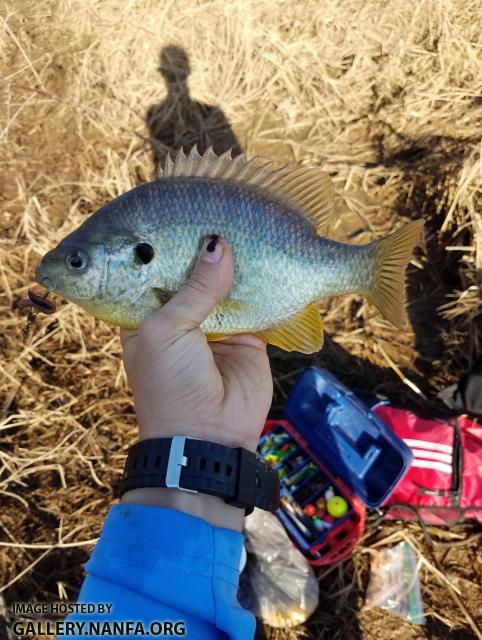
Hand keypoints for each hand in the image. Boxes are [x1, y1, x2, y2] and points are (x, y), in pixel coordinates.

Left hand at [120, 236, 272, 528]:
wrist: (208, 438)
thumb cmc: (170, 385)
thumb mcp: (166, 331)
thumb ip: (194, 288)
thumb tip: (218, 244)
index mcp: (147, 314)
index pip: (152, 269)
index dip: (164, 245)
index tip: (177, 210)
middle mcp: (180, 316)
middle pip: (193, 272)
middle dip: (205, 249)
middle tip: (220, 210)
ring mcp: (214, 324)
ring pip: (225, 284)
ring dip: (235, 263)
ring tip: (244, 225)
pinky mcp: (247, 333)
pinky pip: (255, 303)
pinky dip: (261, 284)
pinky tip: (267, 255)